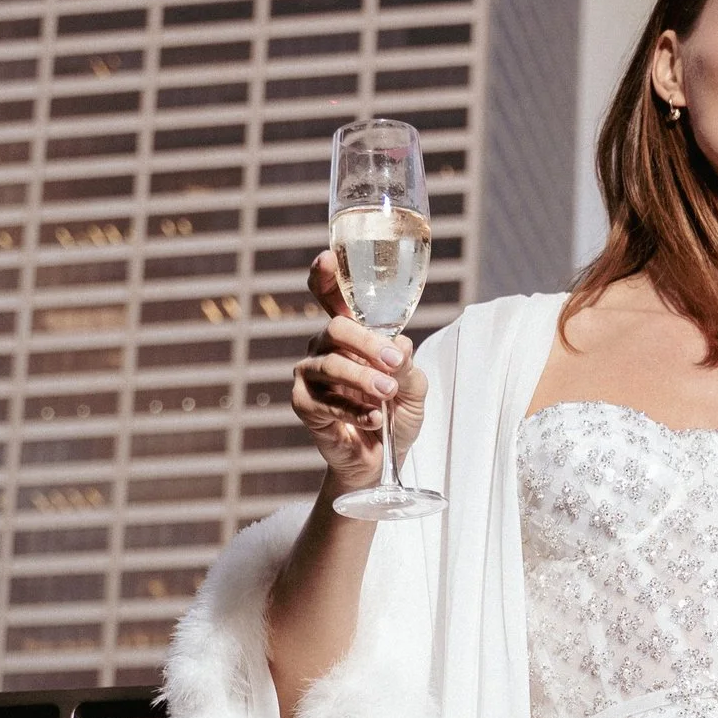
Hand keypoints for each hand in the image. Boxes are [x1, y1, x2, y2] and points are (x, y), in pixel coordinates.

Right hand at [289, 248, 424, 496]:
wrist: (382, 460)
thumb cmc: (396, 414)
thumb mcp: (414, 388)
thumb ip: (407, 366)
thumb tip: (398, 346)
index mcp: (350, 333)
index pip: (331, 295)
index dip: (326, 275)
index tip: (327, 257)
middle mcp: (324, 346)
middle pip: (336, 328)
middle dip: (367, 344)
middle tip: (393, 364)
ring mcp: (309, 373)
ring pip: (331, 364)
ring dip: (363, 379)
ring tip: (388, 394)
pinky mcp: (303, 403)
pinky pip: (324, 400)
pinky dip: (354, 411)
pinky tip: (374, 420)